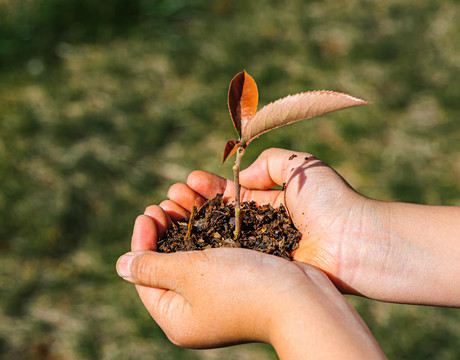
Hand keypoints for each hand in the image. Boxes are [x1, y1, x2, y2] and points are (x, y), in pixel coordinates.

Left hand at [117, 213, 384, 357]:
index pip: (145, 276)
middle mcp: (195, 310)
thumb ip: (152, 266)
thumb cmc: (243, 286)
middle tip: (163, 204)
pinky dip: (208, 232)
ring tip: (181, 199)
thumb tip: (120, 265)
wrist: (305, 300)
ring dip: (185, 226)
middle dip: (164, 231)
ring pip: (192, 256)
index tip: (149, 212)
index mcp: (176, 317)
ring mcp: (218, 298)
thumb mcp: (189, 273)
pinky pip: (214, 254)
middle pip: (168, 265)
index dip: (142, 242)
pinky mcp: (239, 283)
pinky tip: (207, 210)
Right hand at [161, 148, 372, 294]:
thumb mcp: (300, 165)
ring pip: (217, 237)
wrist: (354, 242)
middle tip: (171, 198)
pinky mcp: (260, 270)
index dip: (208, 188)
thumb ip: (269, 163)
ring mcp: (260, 250)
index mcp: (273, 201)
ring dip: (192, 224)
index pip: (231, 193)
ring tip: (168, 212)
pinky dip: (204, 249)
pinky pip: (228, 258)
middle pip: (219, 215)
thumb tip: (242, 178)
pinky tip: (183, 238)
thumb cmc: (331, 200)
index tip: (189, 181)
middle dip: (192, 205)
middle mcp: (262, 226)